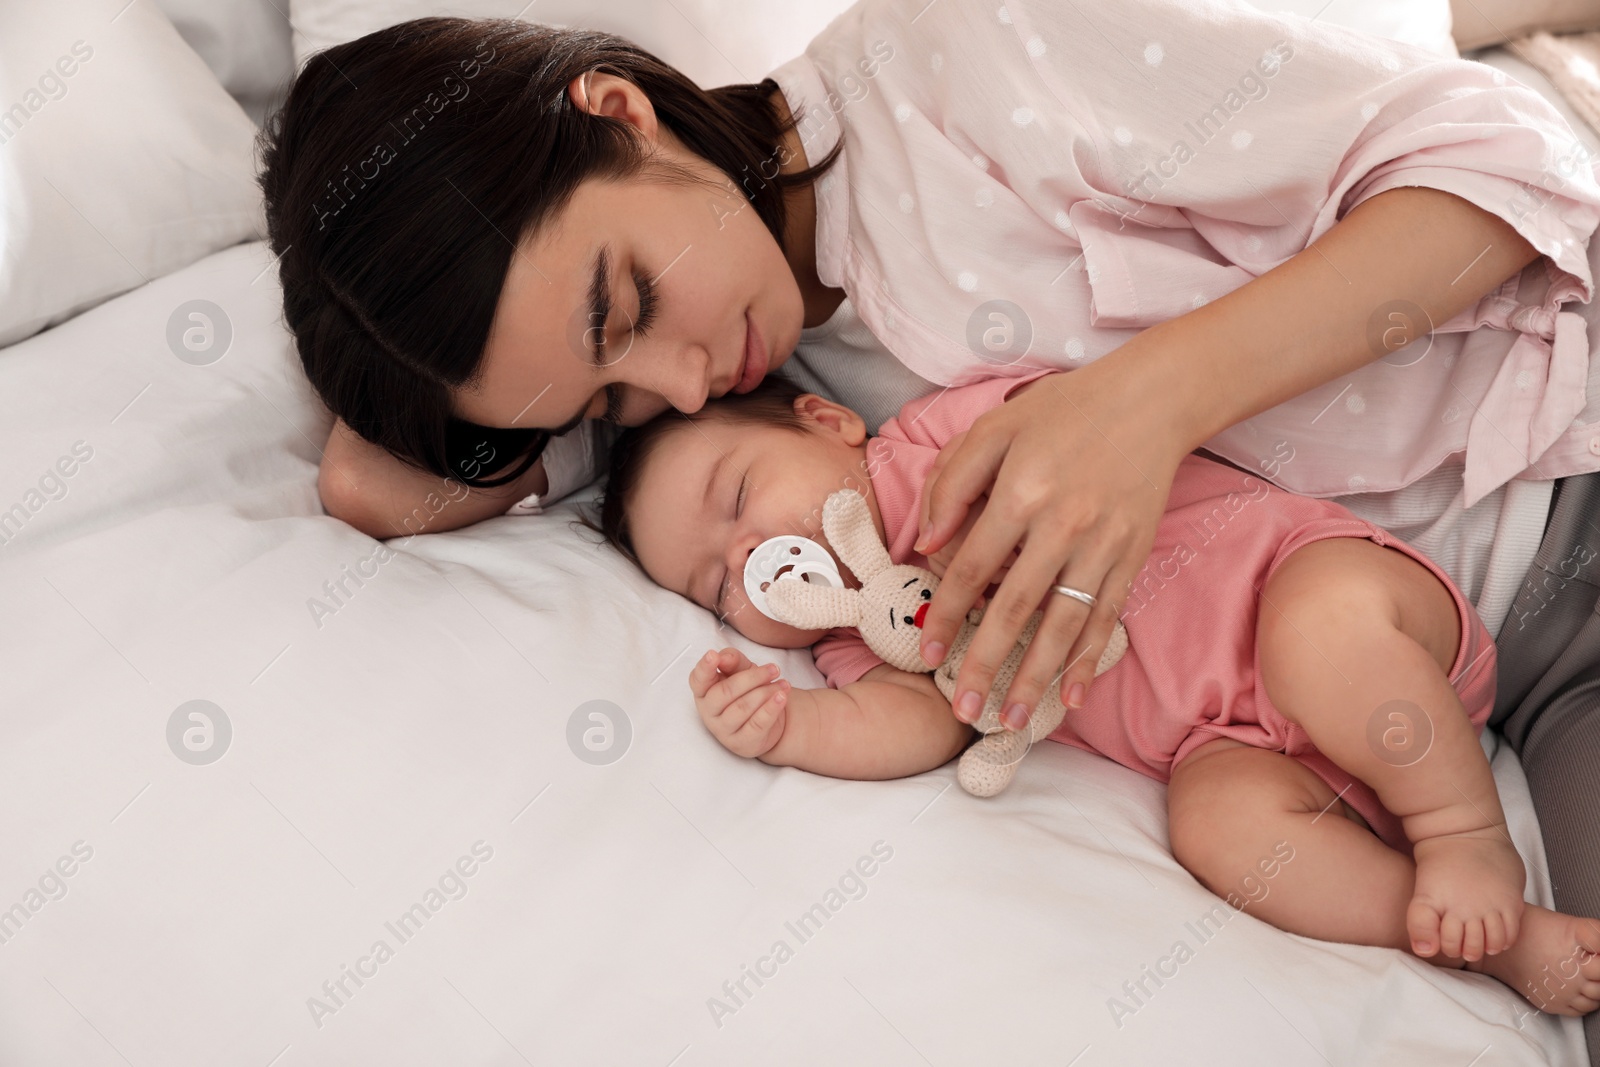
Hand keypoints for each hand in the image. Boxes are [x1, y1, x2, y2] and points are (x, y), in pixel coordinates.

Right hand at [689, 647, 790, 758]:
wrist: (769, 720)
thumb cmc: (748, 691)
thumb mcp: (741, 670)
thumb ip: (732, 660)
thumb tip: (724, 657)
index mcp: (704, 691)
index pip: (698, 680)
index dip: (704, 667)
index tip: (713, 655)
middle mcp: (709, 712)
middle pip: (725, 692)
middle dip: (752, 677)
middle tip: (773, 669)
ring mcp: (724, 730)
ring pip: (742, 708)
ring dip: (766, 692)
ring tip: (783, 684)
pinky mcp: (743, 743)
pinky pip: (757, 725)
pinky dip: (771, 708)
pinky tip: (782, 697)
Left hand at [914, 365, 1185, 727]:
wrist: (1152, 400)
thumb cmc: (1063, 410)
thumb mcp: (995, 426)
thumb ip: (952, 480)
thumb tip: (925, 542)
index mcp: (1020, 492)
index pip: (971, 567)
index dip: (947, 613)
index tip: (927, 649)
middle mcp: (1062, 524)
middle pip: (1015, 608)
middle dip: (986, 663)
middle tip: (963, 709)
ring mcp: (1102, 545)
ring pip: (1063, 624)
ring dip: (1035, 677)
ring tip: (1009, 720)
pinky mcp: (1132, 555)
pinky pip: (1105, 617)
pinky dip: (1088, 659)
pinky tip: (1071, 696)